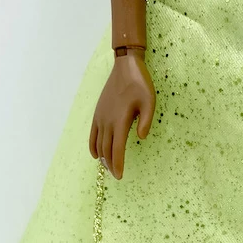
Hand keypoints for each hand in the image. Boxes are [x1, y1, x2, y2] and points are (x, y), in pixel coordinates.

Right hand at [89, 49, 155, 178]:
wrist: (125, 67)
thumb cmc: (140, 84)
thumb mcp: (149, 102)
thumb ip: (146, 121)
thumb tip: (141, 138)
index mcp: (121, 120)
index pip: (117, 149)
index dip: (118, 164)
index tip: (120, 176)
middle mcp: (108, 121)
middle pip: (107, 149)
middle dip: (110, 164)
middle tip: (116, 175)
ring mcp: (101, 117)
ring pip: (99, 143)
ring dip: (102, 157)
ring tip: (108, 167)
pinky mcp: (98, 113)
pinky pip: (92, 134)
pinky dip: (93, 146)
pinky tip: (96, 154)